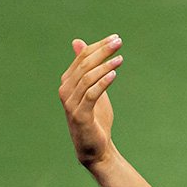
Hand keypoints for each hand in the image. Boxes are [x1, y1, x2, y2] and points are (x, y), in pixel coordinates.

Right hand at [59, 35, 122, 166]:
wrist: (95, 149)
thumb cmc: (96, 118)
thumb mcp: (93, 89)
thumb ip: (87, 68)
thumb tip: (79, 42)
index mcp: (68, 82)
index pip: (82, 58)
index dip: (98, 46)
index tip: (116, 38)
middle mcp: (65, 90)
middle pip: (84, 64)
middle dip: (102, 51)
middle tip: (119, 42)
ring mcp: (71, 103)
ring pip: (87, 78)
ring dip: (105, 66)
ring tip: (120, 59)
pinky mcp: (80, 115)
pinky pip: (91, 94)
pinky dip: (102, 83)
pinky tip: (114, 75)